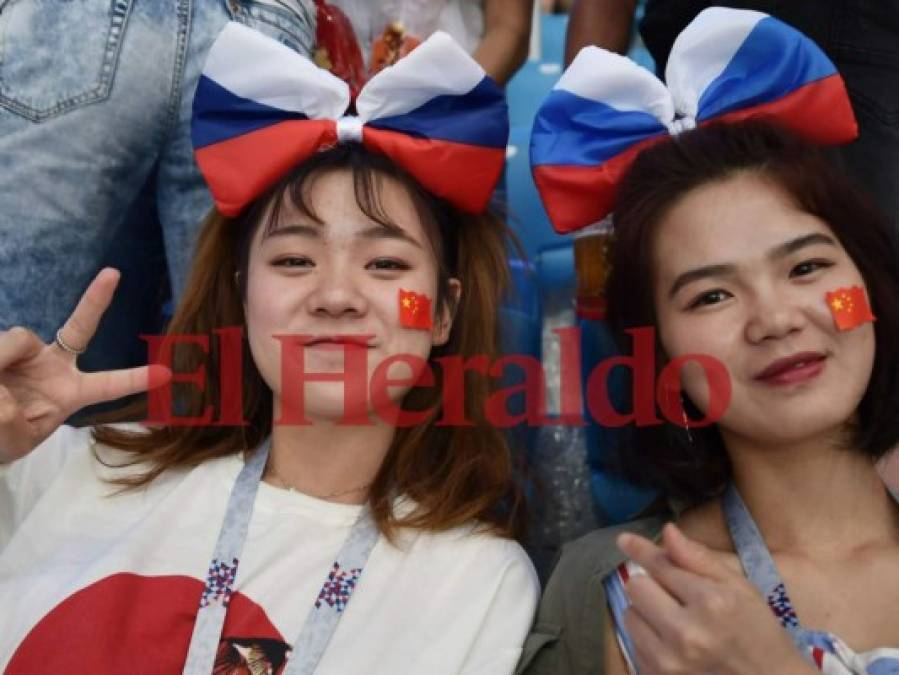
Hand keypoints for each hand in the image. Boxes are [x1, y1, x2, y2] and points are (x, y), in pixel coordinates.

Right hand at [0, 269, 170, 461]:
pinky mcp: (3, 345)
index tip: (165, 373)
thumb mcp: (13, 439)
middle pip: (80, 327)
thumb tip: (5, 390)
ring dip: (0, 361)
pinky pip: (0, 345)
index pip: (107, 385)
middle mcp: (54, 365)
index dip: (134, 379)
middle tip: (113, 274)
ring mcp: (27, 352)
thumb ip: (12, 420)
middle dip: (96, 300)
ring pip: (19, 339)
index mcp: (70, 393)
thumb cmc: (1, 437)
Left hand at [616, 523, 816, 674]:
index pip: (660, 566)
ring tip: (676, 623)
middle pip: (636, 587)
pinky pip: (634, 646)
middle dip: (651, 586)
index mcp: (710, 603)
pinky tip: (674, 647)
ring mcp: (669, 663)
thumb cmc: (759, 633)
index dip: (641, 550)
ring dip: (646, 614)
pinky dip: (648, 640)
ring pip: (629, 616)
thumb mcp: (740, 589)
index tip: (624, 539)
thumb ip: (699, 559)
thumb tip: (667, 531)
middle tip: (673, 596)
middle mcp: (685, 634)